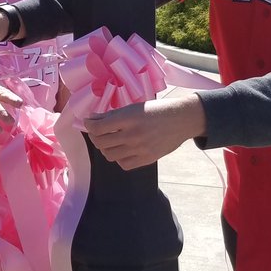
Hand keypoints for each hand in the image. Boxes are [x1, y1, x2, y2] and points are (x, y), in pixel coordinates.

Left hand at [83, 92, 206, 170]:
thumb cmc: (157, 110)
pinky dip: (119, 158)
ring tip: (109, 141)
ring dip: (105, 148)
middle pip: (101, 143)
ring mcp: (140, 149)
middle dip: (95, 137)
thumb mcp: (135, 107)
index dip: (89, 125)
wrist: (181, 120)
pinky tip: (122, 150)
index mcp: (129, 118)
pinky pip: (124, 164)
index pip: (98, 128)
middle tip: (97, 132)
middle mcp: (133, 135)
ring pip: (110, 155)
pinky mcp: (147, 159)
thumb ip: (113, 115)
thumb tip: (93, 119)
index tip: (89, 122)